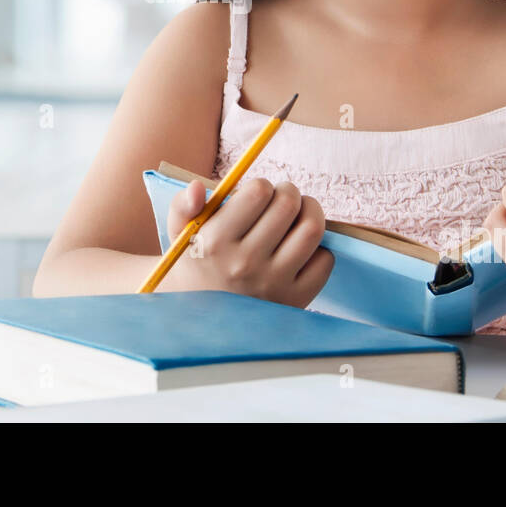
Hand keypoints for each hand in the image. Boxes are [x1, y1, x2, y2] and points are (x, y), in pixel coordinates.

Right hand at [164, 177, 333, 307]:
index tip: (257, 194)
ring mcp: (273, 284)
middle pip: (288, 204)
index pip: (258, 192)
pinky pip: (324, 261)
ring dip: (311, 211)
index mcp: (216, 242)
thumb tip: (198, 186)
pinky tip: (300, 248)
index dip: (262, 186)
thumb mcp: (181, 233)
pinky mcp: (295, 300)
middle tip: (282, 197)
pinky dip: (318, 248)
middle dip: (288, 192)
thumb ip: (183, 205)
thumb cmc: (196, 263)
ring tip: (299, 213)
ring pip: (312, 229)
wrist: (202, 321)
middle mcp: (245, 263)